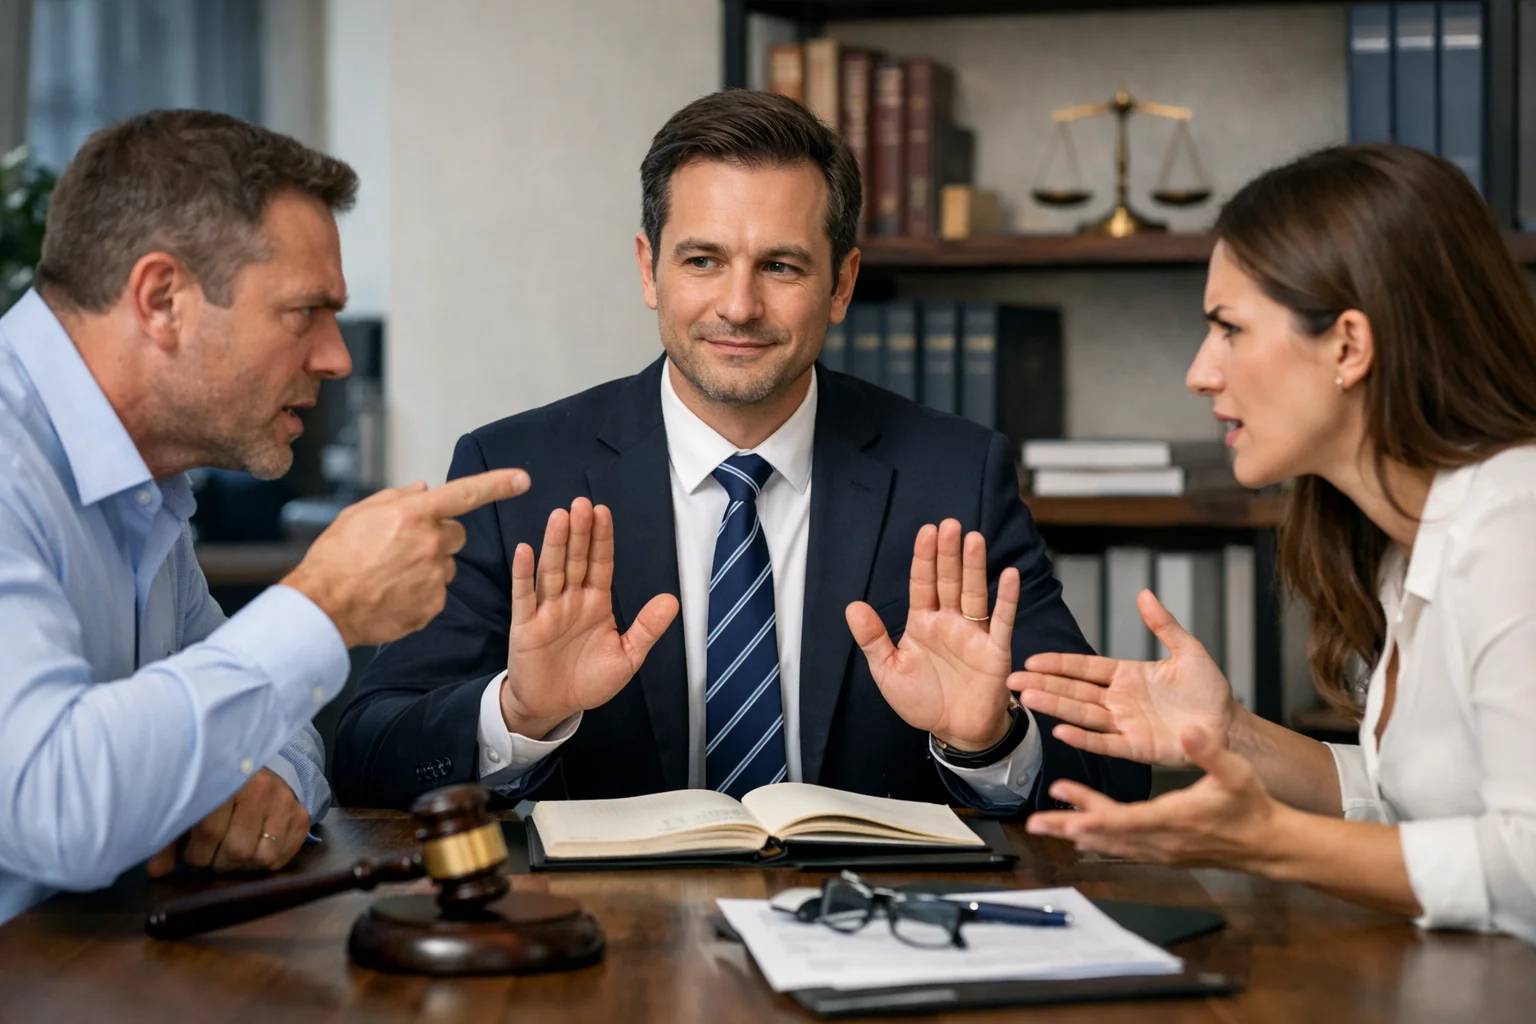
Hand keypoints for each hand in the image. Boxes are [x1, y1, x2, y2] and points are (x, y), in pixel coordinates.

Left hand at [146, 769, 308, 875]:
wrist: (258, 765)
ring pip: (261, 857)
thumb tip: (156, 872)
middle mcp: (261, 789)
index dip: (196, 855)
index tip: (191, 854)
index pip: (210, 833)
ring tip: (233, 853)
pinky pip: (281, 858)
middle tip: (212, 855)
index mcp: (228, 781)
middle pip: (237, 850)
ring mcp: (285, 803)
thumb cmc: (218, 790)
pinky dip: (264, 863)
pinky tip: (253, 850)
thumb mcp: (191, 806)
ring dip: (242, 864)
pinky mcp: (301, 816)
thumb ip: (169, 838)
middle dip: (218, 861)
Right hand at [282, 468, 530, 647]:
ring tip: (391, 574)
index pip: (466, 493)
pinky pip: (436, 592)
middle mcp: (430, 543)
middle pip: (456, 534)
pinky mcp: (432, 605)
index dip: (498, 484)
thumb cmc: (335, 557)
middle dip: (438, 536)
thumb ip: (398, 499)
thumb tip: (424, 489)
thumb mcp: (359, 514)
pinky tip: (393, 593)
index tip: (523, 479)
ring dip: (428, 566)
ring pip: (445, 565)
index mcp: (414, 514)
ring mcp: (434, 577)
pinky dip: (420, 592)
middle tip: (405, 547)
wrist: (323, 607)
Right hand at [500, 498, 678, 738]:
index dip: (602, 538)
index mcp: (595, 602)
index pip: (600, 563)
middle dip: (579, 532)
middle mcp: (571, 599)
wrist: (554, 707)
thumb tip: (672, 600)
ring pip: (552, 571)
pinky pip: (524, 596)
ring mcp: (547, 610)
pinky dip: (523, 574)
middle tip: (582, 503)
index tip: (603, 511)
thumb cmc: (589, 680)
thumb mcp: (627, 657)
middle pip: (575, 559)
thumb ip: (646, 628)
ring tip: (559, 517)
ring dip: (554, 544)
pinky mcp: (525, 625)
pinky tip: (524, 550)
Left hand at [846, 519, 1017, 751]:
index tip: (927, 531)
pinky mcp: (995, 650)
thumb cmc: (923, 700)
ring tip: (974, 539)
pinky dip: (1007, 599)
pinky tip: (1009, 575)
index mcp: (923, 623)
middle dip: (949, 553)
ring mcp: (974, 634)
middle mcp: (950, 622)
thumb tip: (853, 606)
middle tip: (950, 525)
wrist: (955, 732)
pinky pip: (1002, 621)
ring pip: (975, 593)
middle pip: (949, 580)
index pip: (923, 583)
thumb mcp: (888, 671)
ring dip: (975, 566)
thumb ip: (873, 639)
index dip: (924, 558)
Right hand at [1010, 589, 1235, 767]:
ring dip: (1054, 706)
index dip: (1059, 664)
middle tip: (1013, 679)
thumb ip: (1164, 625)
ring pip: (1082, 714)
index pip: (1085, 667)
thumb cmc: (1210, 691)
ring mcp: (1125, 724)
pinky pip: (1105, 743)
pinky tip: (1060, 731)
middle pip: (1074, 690)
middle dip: (1043, 684)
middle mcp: (1119, 700)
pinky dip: (1083, 738)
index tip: (1032, 658)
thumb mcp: (1188, 651)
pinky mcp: (1136, 748)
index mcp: (1127, 675)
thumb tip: (1143, 594)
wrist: (1230, 727)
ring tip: (1027, 698)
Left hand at [1025, 724, 1283, 870]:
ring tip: (1045, 825)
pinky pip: (1121, 846)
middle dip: (1069, 828)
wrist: (1267, 844)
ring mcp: (1160, 851)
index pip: (1126, 819)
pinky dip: (1098, 838)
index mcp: (1174, 818)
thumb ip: (1209, 751)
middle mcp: (1161, 840)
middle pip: (1106, 836)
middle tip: (1035, 823)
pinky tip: (1080, 832)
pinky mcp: (1162, 853)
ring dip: (1077, 833)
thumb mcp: (1234, 772)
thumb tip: (1189, 729)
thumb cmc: (1251, 807)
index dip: (1095, 814)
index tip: (1068, 813)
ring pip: (1109, 843)